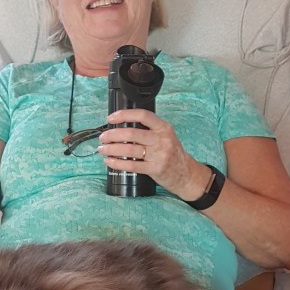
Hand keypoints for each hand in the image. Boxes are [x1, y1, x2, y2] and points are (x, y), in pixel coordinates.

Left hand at [97, 109, 211, 200]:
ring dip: (111, 149)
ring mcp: (159, 155)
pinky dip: (117, 163)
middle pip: (131, 133)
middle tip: (103, 137)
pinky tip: (110, 161)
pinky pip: (132, 165)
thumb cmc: (173, 154)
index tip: (111, 118)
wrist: (186, 174)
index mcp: (163, 127)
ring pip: (129, 149)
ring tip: (103, 149)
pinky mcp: (155, 169)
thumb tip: (122, 127)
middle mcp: (162, 139)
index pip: (142, 115)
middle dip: (112, 135)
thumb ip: (149, 130)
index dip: (124, 115)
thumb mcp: (166, 136)